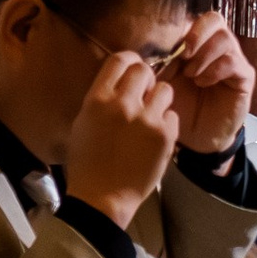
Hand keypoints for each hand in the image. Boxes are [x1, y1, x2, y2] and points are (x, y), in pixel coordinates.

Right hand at [62, 52, 182, 230]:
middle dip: (145, 80)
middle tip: (142, 94)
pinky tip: (154, 138)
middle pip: (144, 70)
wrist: (101, 197)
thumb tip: (120, 81)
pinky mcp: (165, 136)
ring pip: (165, 90)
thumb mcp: (83, 122)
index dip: (129, 61)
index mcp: (98, 99)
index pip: (120, 60)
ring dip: (159, 100)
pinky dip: (166, 124)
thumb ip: (102, 99)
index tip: (131, 70)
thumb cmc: (87, 162)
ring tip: (150, 117)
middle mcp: (123, 104)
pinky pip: (173, 116)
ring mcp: (147, 120)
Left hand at [168, 11, 255, 158]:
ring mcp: (233, 60)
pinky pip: (234, 61)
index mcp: (196, 43)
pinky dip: (215, 69)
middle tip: (184, 55)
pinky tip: (203, 83)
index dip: (181, 28)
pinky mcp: (244, 77)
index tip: (167, 48)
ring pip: (225, 38)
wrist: (195, 137)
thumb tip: (150, 42)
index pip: (194, 18)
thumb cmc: (178, 106)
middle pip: (214, 18)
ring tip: (191, 75)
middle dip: (197, 34)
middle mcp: (217, 47)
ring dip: (204, 55)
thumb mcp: (162, 81)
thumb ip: (158, 59)